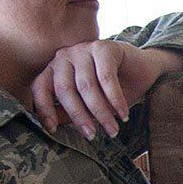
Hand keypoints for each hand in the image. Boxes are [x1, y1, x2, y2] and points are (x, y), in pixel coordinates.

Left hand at [30, 41, 182, 138]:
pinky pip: (106, 78)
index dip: (44, 109)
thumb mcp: (87, 105)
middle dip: (79, 116)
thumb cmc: (111, 91)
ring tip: (112, 130)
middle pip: (65, 89)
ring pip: (87, 86)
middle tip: (92, 136)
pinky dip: (115, 100)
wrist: (142, 71)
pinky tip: (123, 114)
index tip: (52, 129)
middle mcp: (64, 56)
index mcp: (55, 69)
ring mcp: (83, 49)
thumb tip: (54, 127)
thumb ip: (69, 112)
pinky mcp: (103, 48)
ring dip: (101, 112)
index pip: (41, 88)